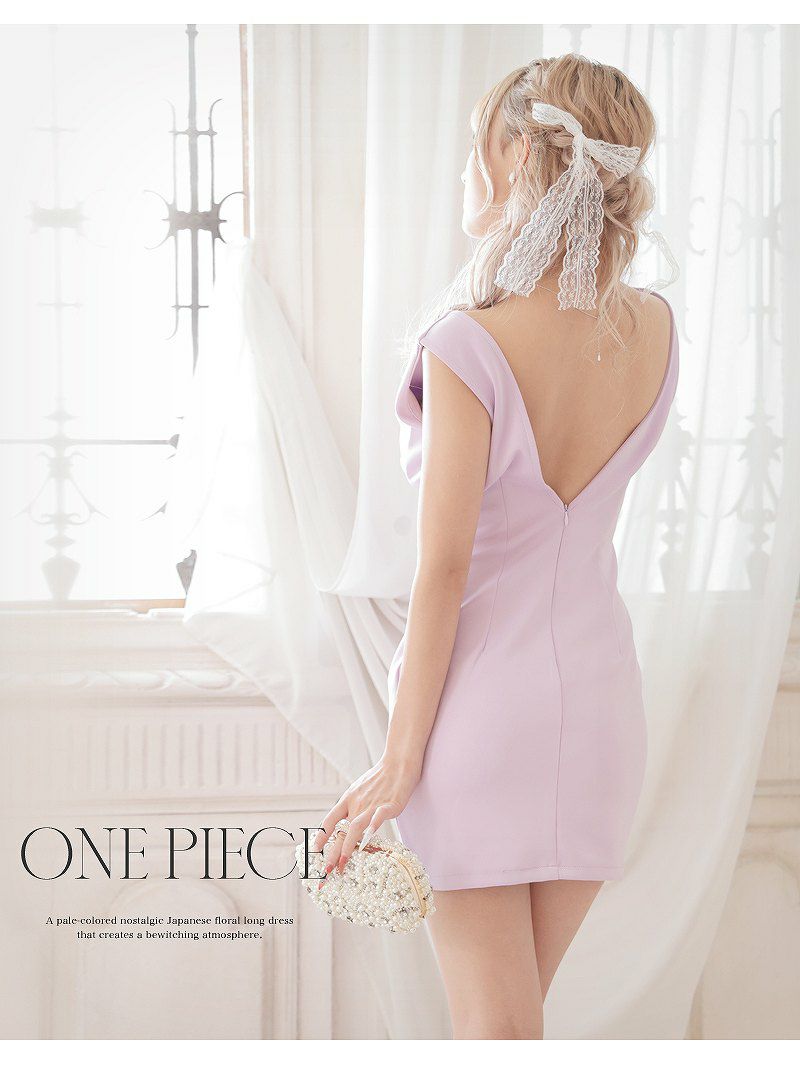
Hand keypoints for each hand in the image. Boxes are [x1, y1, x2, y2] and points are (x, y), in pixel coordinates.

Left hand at [312, 754, 421, 875]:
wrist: (398, 762)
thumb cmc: (380, 777)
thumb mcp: (360, 789)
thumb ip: (353, 805)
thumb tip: (347, 822)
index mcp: (348, 799)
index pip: (330, 821)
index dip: (321, 837)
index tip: (314, 852)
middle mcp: (357, 803)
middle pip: (341, 831)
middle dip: (332, 853)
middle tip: (326, 871)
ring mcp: (372, 805)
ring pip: (355, 828)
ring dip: (347, 848)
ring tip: (342, 865)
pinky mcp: (389, 805)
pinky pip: (378, 819)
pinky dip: (371, 830)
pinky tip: (366, 842)